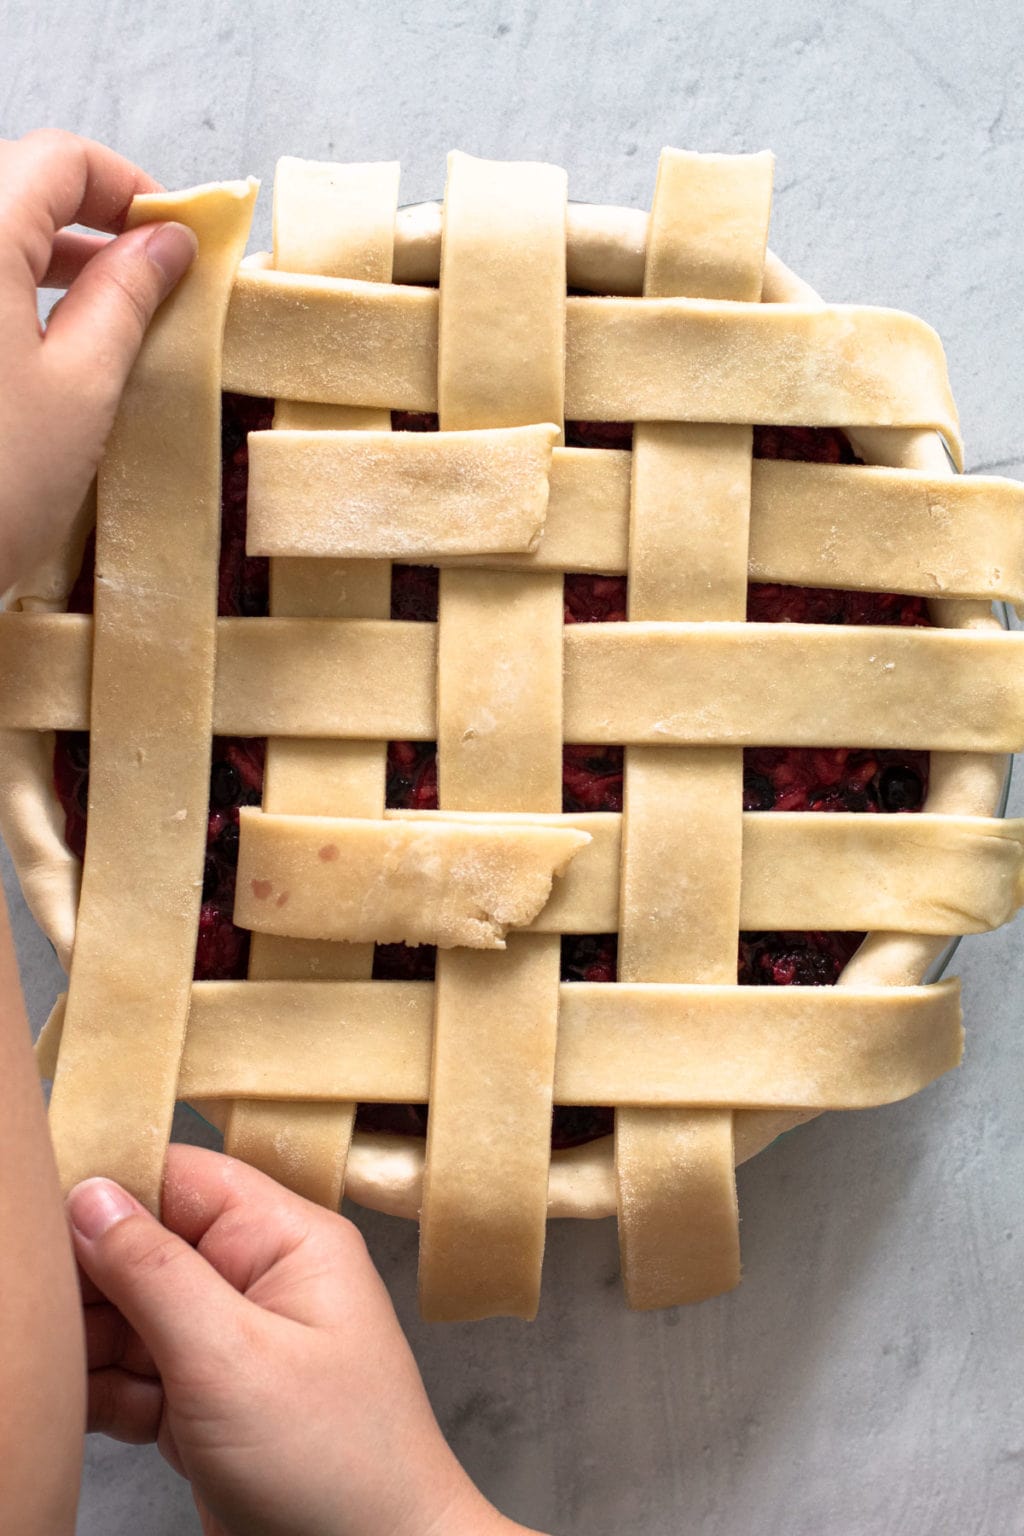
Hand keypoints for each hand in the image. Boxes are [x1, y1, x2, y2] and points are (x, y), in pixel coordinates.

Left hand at [0, 129, 195, 593]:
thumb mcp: (82, 389)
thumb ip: (126, 298)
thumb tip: (164, 243)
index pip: (60, 159)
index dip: (130, 189)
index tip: (177, 239)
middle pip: (14, 184)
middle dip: (89, 223)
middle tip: (153, 283)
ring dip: (44, 257)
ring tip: (104, 316)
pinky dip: (4, 293)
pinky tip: (38, 345)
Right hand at [68, 1145, 527, 1535]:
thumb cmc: (340, 1466)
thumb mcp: (233, 1357)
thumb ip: (156, 1272)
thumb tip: (94, 1197)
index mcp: (287, 1241)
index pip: (186, 1179)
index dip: (115, 1187)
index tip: (51, 1217)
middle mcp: (260, 1281)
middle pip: (150, 1245)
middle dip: (93, 1277)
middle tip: (48, 1311)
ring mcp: (233, 1345)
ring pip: (134, 1314)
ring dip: (92, 1340)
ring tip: (64, 1365)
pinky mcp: (208, 1404)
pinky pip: (138, 1375)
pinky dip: (104, 1390)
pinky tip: (84, 1403)